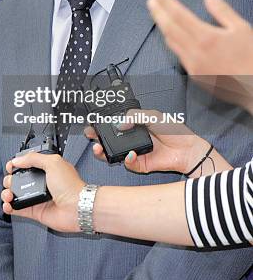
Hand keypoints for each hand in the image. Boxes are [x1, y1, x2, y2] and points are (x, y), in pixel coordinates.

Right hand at [1, 152, 83, 232]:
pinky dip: (9, 207)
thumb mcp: (52, 162)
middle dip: (9, 180)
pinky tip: (8, 205)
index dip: (16, 165)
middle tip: (10, 181)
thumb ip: (33, 158)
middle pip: (17, 180)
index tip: (11, 166)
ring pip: (15, 194)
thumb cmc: (70, 186)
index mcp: (45, 169)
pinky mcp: (34, 211)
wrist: (77, 207)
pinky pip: (18, 209)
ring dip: (6, 193)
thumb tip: (17, 160)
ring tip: (8, 194)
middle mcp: (40, 183)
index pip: (26, 165)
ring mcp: (36, 197)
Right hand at [84, 108, 208, 174]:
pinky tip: (129, 155)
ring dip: (103, 152)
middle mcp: (131, 140)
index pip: (112, 126)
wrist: (189, 149)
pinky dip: (126, 160)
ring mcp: (135, 152)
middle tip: (91, 137)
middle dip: (96, 139)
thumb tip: (118, 124)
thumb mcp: (152, 115)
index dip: (101, 125)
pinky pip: (128, 164)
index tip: (92, 124)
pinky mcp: (141, 164)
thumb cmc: (174, 131)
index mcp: (133, 126)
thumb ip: (134, 116)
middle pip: (108, 140)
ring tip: (99, 148)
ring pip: (113, 154)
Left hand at [147, 0, 252, 110]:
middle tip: (150, 0)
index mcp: (206, 37)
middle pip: (169, 27)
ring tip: (157, 14)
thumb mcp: (241, 28)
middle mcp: (195, 51)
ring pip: (170, 41)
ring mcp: (192, 64)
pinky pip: (177, 54)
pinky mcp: (194, 74)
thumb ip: (222, 11)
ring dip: (162, 26)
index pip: (178, 13)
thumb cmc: (251, 59)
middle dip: (157, 12)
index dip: (164, 1)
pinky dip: (171, 41)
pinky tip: (170, 35)